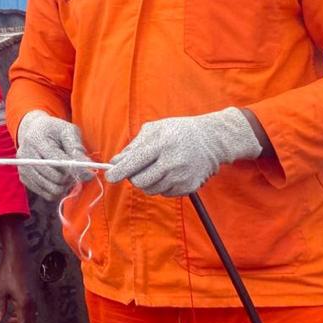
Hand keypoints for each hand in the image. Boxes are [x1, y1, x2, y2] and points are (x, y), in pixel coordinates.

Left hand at [0, 217, 35, 322]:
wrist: (16, 256)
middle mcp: (31, 301)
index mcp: (24, 303)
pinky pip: (31, 309)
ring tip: (8, 320)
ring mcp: (33, 296)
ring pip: (32, 316)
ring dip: (22, 321)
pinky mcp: (32, 291)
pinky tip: (13, 310)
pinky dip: (24, 314)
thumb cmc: (7, 272)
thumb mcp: (1, 291)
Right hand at [16, 110, 92, 200]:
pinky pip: (45, 194)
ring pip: (50, 188)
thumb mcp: (67, 131)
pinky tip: (59, 181)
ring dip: (64, 187)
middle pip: (54, 177)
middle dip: (71, 179)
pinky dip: (56, 191)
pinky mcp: (24, 178)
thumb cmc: (53, 130)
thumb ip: (76, 148)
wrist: (32, 130)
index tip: (89, 173)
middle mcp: (25, 155)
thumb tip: (88, 168)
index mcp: (36, 140)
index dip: (75, 169)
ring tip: (69, 177)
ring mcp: (23, 168)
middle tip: (78, 174)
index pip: (57, 161)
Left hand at [105, 108, 262, 196]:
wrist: (212, 140)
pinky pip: (164, 193)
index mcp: (161, 144)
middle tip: (137, 169)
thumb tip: (116, 161)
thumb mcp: (155, 129)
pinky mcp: (189, 187)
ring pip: (151, 189)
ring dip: (147, 182)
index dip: (118, 172)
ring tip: (156, 168)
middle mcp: (172, 162)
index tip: (110, 176)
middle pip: (139, 181)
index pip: (134, 163)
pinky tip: (169, 173)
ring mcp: (182, 176)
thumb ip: (133, 146)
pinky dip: (161, 185)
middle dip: (133, 177)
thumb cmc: (179, 131)